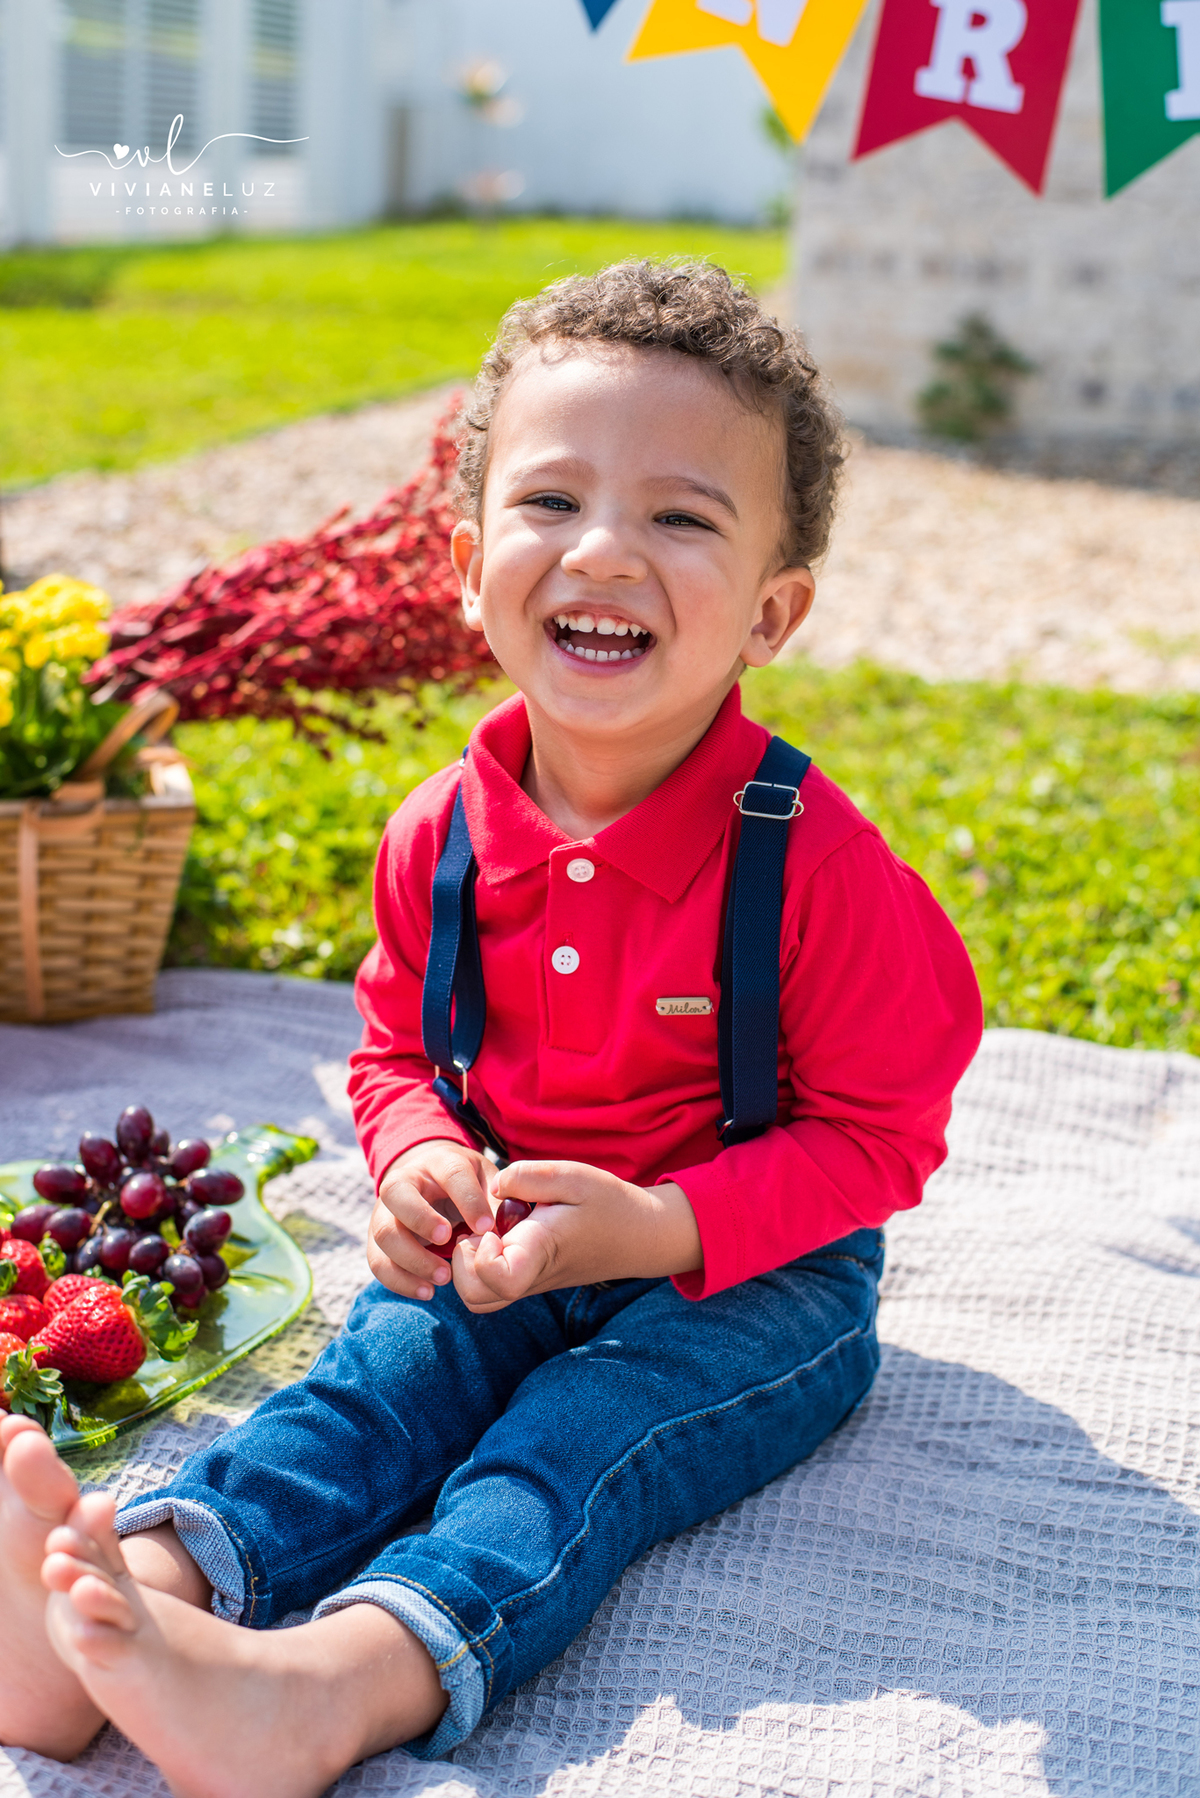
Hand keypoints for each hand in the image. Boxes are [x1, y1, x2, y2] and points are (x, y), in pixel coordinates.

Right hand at [368, 1140, 496, 1300]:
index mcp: (440, 1161)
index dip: (468, 1200)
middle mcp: (405, 1181)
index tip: (486, 1227)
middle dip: (421, 1219)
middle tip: (448, 1241)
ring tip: (445, 1277)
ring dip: (413, 1258)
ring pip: (384, 1232)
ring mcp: (385, 1210)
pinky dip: (400, 1281)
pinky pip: (377, 1261)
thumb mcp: (488, 1182)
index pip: (450, 1174)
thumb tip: (504, 1231)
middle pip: (396, 1193)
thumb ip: (498, 1202)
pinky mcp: (377, 1239)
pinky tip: (427, 1291)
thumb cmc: (469, 1187)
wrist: (434, 1184)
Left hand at [451, 1161, 701, 1314]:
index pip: (493, 1280)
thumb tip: (491, 1188)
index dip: (480, 1255)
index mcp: (539, 1252)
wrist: (640, 1235)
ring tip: (493, 1230)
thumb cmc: (609, 1204)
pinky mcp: (529, 1280)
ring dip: (470, 1263)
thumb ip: (527, 1176)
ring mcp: (529, 1284)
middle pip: (473, 1296)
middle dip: (463, 1260)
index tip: (494, 1228)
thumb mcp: (573, 1176)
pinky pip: (490, 1286)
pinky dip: (481, 1262)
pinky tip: (503, 1231)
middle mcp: (530, 1277)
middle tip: (486, 1228)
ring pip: (477, 1297)